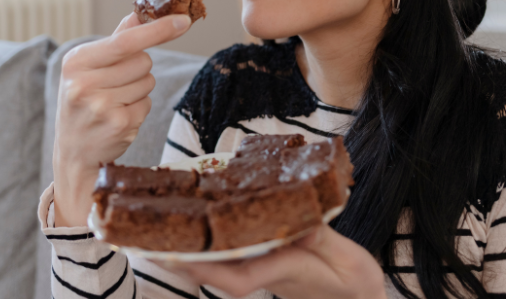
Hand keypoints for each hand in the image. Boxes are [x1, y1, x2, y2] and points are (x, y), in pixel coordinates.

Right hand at [52, 12, 192, 226]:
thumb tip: (142, 11)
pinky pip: (147, 104)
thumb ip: (118, 38)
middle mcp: (84, 83)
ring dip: (140, 90)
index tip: (184, 20)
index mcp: (76, 61)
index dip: (158, 30)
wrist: (73, 150)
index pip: (126, 41)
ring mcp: (101, 107)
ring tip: (115, 102)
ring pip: (148, 82)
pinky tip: (119, 117)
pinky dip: (139, 108)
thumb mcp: (89, 66)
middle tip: (116, 84)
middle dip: (140, 69)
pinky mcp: (119, 125)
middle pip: (143, 61)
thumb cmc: (84, 100)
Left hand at [159, 225, 387, 298]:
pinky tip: (196, 229)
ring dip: (191, 250)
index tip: (184, 259)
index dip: (210, 268)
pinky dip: (212, 243)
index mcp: (286, 272)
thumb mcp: (348, 260)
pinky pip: (234, 256)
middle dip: (185, 259)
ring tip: (159, 234)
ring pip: (222, 264)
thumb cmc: (357, 285)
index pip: (241, 278)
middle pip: (219, 271)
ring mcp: (266, 270)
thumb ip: (321, 239)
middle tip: (148, 246)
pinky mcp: (269, 263)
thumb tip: (297, 222)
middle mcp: (268, 274)